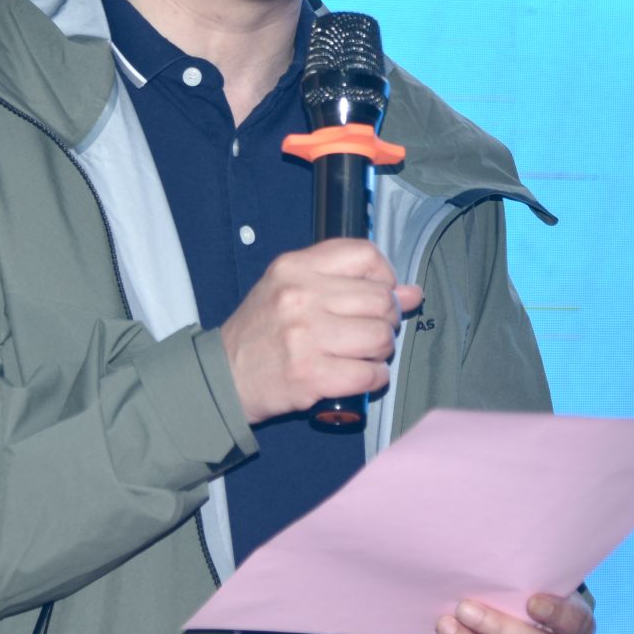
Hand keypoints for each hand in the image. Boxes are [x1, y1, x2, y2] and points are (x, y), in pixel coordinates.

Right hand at [218, 238, 422, 425]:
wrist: (223, 375)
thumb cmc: (261, 331)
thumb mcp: (292, 290)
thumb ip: (349, 285)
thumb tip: (410, 293)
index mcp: (295, 268)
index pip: (364, 255)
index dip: (384, 276)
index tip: (380, 294)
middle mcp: (301, 296)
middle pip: (380, 300)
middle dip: (386, 320)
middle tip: (371, 332)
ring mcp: (306, 337)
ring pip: (380, 337)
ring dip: (381, 351)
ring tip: (364, 354)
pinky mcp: (311, 375)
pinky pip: (369, 374)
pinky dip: (374, 378)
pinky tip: (361, 376)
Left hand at [436, 592, 593, 633]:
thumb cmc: (532, 610)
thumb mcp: (539, 592)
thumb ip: (522, 585)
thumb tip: (485, 572)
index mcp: (578, 629)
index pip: (573, 621)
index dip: (554, 613)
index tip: (531, 601)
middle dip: (496, 628)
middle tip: (464, 608)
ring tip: (447, 627)